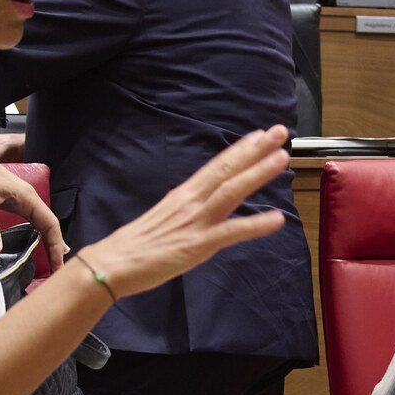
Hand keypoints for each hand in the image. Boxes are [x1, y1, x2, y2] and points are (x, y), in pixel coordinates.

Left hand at [0, 137, 67, 263]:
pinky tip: (35, 242)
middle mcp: (27, 197)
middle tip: (57, 269)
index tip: (58, 265)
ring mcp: (19, 198)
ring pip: (39, 222)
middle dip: (55, 245)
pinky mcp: (9, 200)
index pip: (50, 224)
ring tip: (52, 259)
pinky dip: (35, 233)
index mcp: (26, 196)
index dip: (56, 245)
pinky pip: (29, 219)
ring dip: (47, 240)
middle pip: (48, 224)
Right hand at [78, 126, 289, 298]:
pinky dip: (255, 225)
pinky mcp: (196, 245)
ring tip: (282, 158)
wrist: (112, 263)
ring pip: (231, 192)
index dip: (239, 149)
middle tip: (280, 131)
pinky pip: (230, 232)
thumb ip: (187, 210)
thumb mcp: (166, 218)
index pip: (215, 166)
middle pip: (227, 170)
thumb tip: (203, 205)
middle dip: (255, 150)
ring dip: (258, 174)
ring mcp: (195, 222)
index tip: (259, 134)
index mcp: (183, 195)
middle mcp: (191, 202)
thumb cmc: (137, 245)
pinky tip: (277, 219)